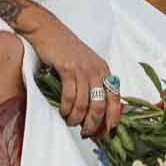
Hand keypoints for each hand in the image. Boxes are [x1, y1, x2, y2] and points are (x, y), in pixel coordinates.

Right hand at [23, 8, 120, 140]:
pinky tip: (63, 112)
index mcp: (105, 70)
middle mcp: (97, 70)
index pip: (115, 98)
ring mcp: (82, 69)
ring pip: (83, 104)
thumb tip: (96, 114)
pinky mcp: (67, 69)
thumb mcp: (88, 66)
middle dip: (92, 124)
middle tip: (85, 133)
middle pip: (100, 106)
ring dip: (76, 118)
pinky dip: (66, 109)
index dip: (114, 117)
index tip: (109, 132)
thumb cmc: (68, 51)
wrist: (50, 32)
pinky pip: (69, 96)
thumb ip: (94, 84)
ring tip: (70, 122)